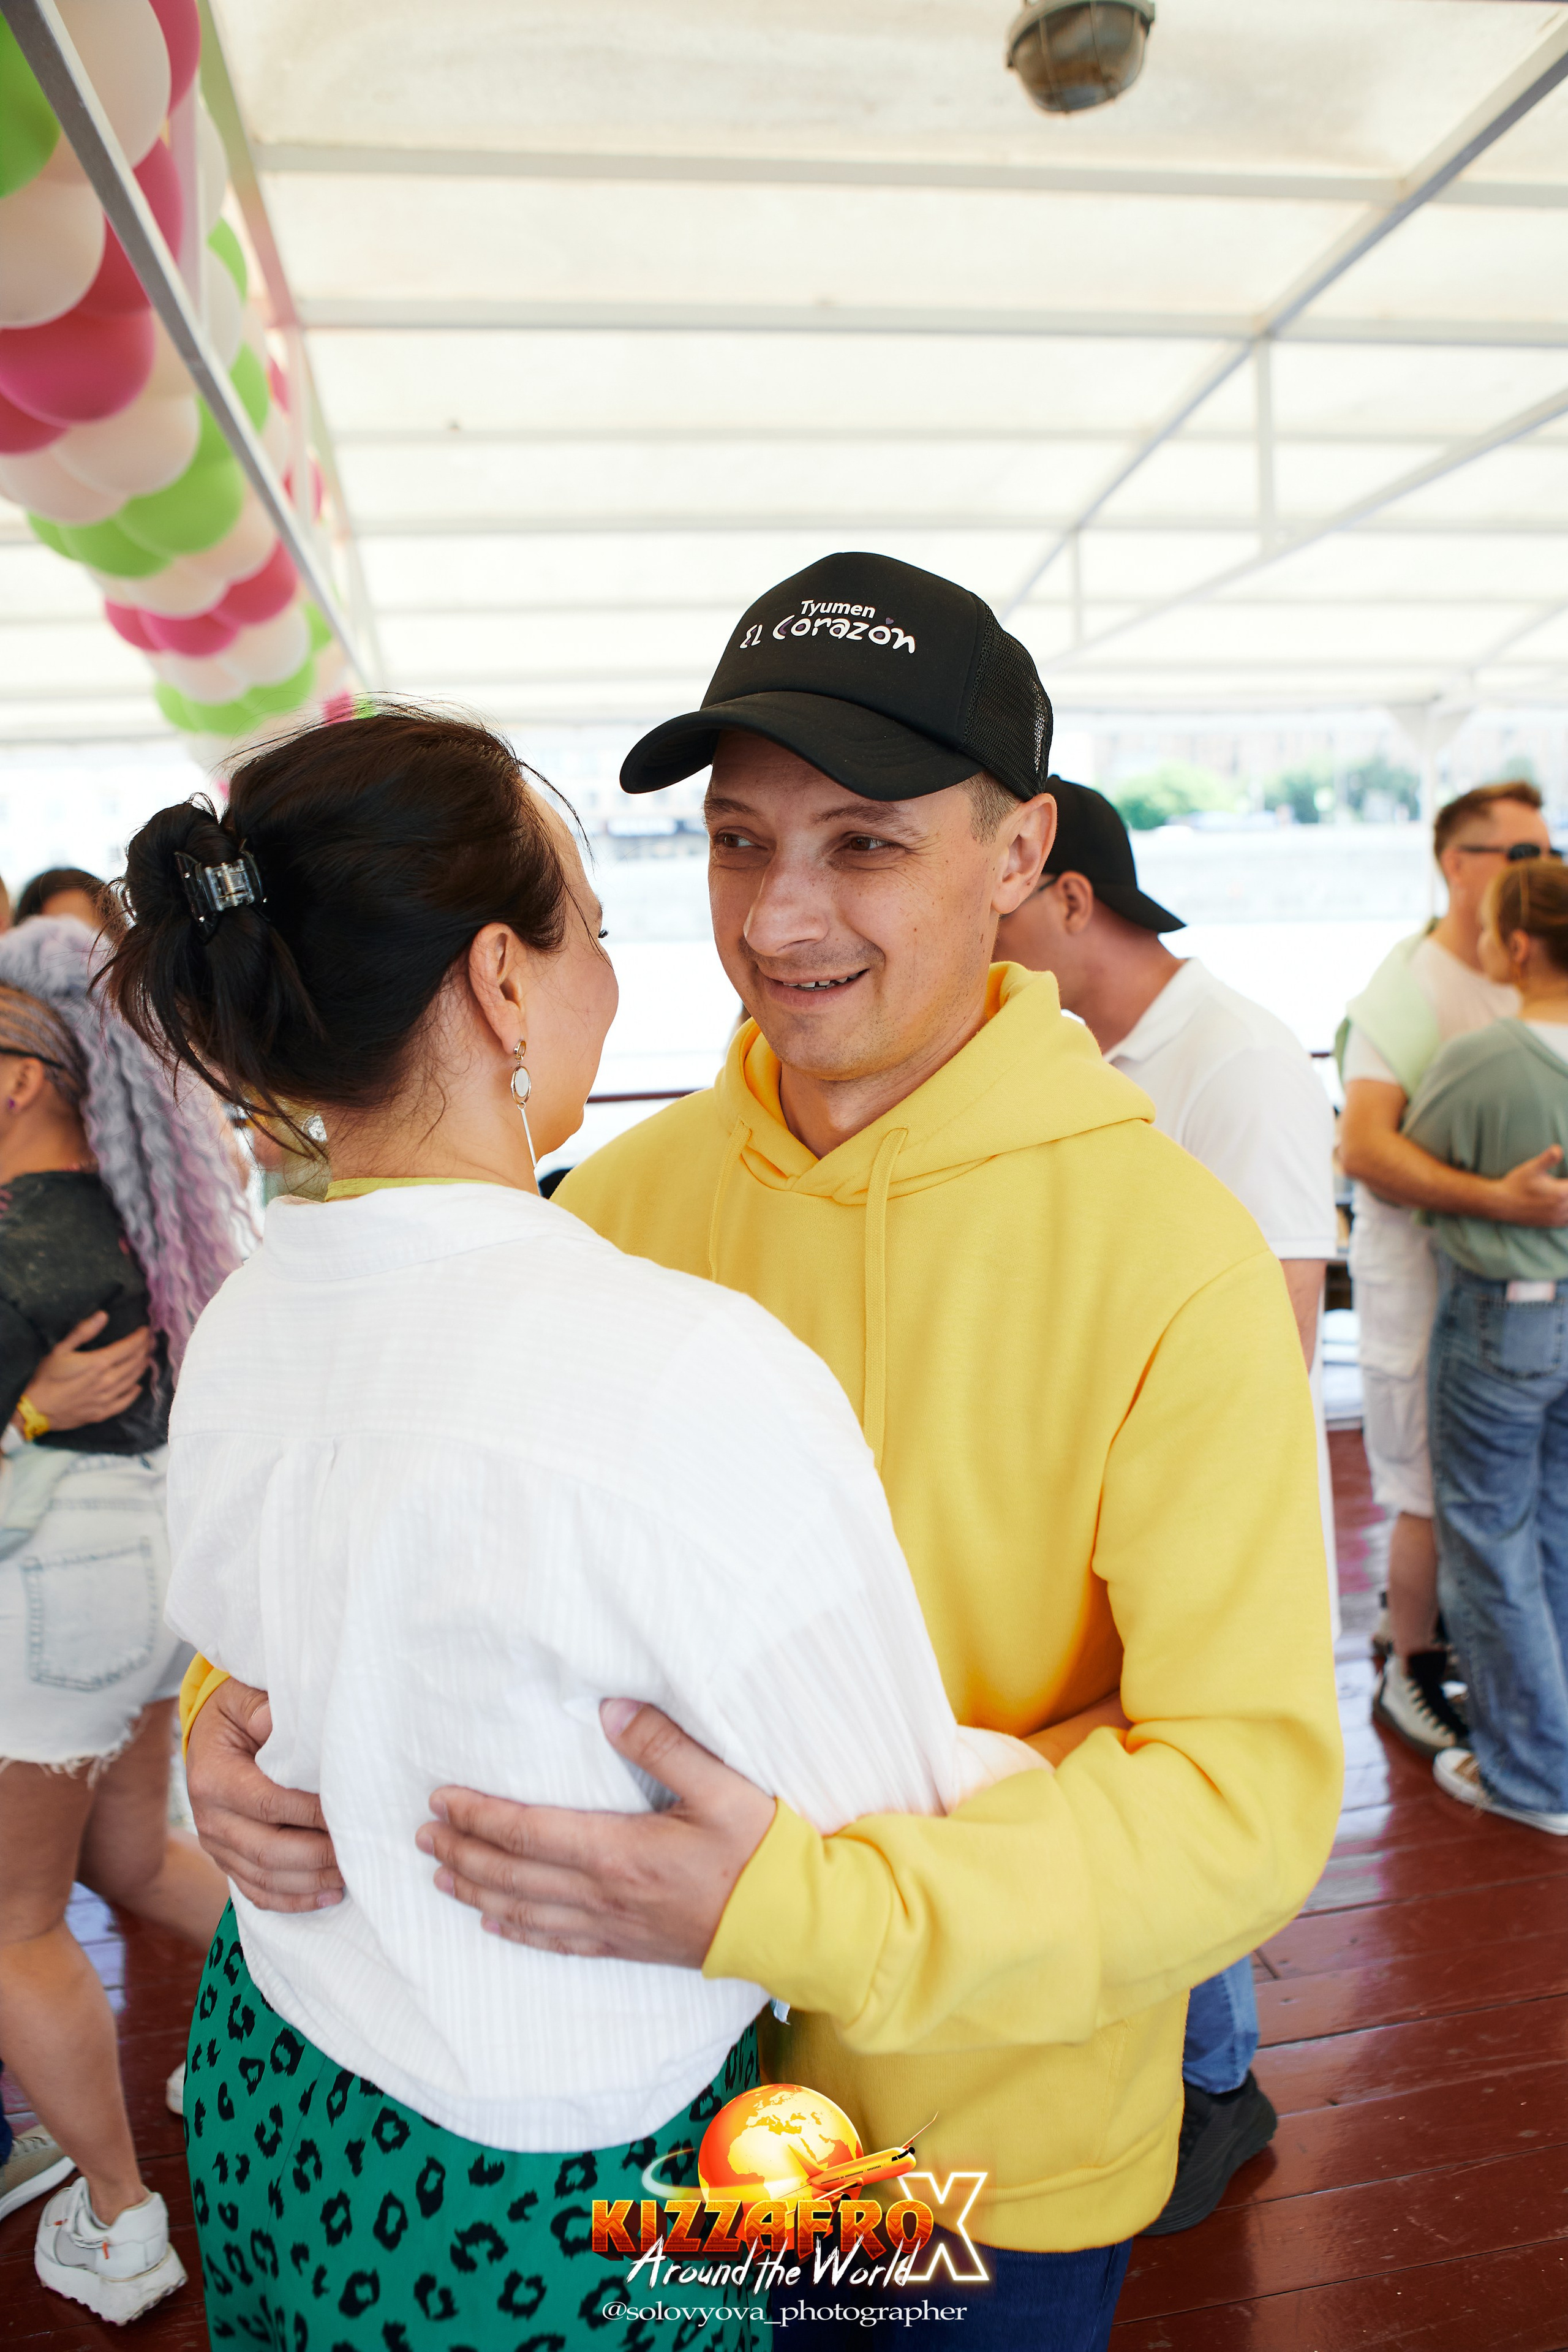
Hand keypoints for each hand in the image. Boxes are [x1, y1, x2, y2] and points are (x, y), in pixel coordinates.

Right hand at [24, 1315, 151, 1430]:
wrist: (35, 1410)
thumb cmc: (45, 1377)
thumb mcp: (59, 1349)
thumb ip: (83, 1332)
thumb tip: (103, 1315)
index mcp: (99, 1363)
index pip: (129, 1347)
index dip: (140, 1337)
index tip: (146, 1330)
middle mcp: (108, 1381)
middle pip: (135, 1363)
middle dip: (145, 1350)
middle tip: (150, 1342)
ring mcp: (107, 1399)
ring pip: (133, 1381)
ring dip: (142, 1368)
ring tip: (147, 1358)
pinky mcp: (102, 1413)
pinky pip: (125, 1402)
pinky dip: (134, 1393)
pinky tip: (137, 1387)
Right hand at [186, 1675, 342, 1911]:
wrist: (208, 1736)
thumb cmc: (235, 1714)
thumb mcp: (242, 1698)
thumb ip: (260, 1708)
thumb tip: (274, 1719)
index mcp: (214, 1778)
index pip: (269, 1802)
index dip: (311, 1813)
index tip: (351, 1812)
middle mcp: (210, 1818)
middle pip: (268, 1850)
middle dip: (318, 1856)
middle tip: (361, 1851)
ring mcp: (216, 1845)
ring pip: (265, 1877)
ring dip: (312, 1882)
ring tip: (353, 1876)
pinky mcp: (226, 1860)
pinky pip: (257, 1890)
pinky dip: (293, 1900)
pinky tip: (328, 1896)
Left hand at [416, 1700, 774, 1964]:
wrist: (793, 1926)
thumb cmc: (760, 1853)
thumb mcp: (721, 1786)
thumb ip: (663, 1744)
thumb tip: (610, 1708)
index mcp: (618, 1852)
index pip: (527, 1833)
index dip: (479, 1816)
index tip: (441, 1799)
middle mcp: (603, 1895)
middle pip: (513, 1874)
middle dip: (463, 1850)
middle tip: (423, 1832)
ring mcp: (613, 1926)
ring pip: (525, 1910)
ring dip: (477, 1889)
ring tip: (440, 1873)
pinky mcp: (628, 1946)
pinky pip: (557, 1941)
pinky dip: (518, 1930)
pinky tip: (496, 1923)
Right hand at [1489, 1146, 1567, 1227]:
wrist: (1501, 1204)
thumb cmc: (1516, 1184)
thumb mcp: (1531, 1168)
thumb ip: (1548, 1158)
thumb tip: (1558, 1149)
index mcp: (1561, 1192)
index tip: (1564, 1179)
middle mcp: (1562, 1207)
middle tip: (1563, 1185)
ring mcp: (1557, 1217)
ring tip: (1563, 1193)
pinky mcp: (1552, 1223)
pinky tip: (1564, 1206)